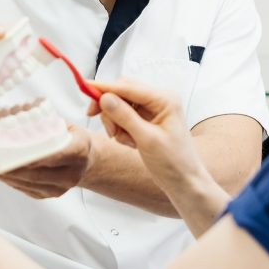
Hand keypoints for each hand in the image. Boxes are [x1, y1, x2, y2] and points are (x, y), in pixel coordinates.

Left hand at [0, 127, 93, 198]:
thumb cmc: (70, 136)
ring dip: (7, 175)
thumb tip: (9, 113)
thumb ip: (41, 120)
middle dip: (11, 167)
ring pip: (29, 183)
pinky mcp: (51, 195)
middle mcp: (73, 172)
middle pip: (37, 173)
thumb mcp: (63, 123)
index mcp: (79, 149)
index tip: (13, 151)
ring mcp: (62, 187)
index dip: (33, 155)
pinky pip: (27, 189)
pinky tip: (0, 172)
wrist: (87, 159)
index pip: (55, 154)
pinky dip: (11, 181)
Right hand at [87, 79, 205, 186]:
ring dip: (115, 122)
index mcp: (165, 100)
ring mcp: (153, 109)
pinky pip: (124, 116)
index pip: (128, 86)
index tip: (84, 86)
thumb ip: (125, 117)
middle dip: (110, 109)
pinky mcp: (147, 119)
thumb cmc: (173, 163)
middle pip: (123, 92)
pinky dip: (121, 128)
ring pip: (121, 104)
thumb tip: (104, 98)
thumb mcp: (147, 140)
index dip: (105, 87)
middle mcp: (159, 100)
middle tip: (105, 127)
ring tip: (125, 141)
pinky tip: (130, 142)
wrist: (184, 181)